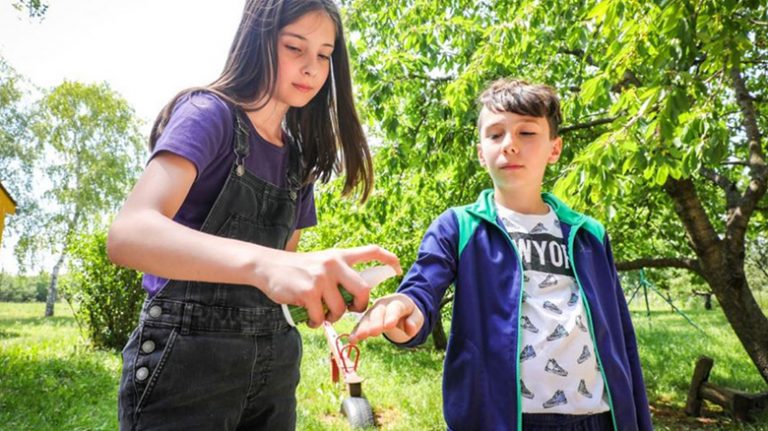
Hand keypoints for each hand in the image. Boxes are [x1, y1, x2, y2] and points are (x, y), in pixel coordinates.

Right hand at [259, 245, 401, 327]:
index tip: (398, 269)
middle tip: (350, 310)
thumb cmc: (296, 269)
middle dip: (360, 307)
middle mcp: (334, 264)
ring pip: (341, 309)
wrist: (267, 266)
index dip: (389, 259)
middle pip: (364, 290)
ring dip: (332, 318)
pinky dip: (316, 323)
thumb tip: (358, 295)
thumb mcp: (321, 262)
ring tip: (321, 314)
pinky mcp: (308, 292)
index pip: (371, 251)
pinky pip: (321, 317)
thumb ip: (339, 273)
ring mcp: (321, 277)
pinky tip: (310, 318)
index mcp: (339, 256)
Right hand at [349, 293, 422, 343]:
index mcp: (398, 302)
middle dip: (375, 322)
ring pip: (367, 318)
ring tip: (358, 337)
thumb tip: (410, 329)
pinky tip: (352, 340)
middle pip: (379, 313)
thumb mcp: (417, 316)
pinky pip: (360, 324)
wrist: (400, 305)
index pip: (395, 308)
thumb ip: (415, 321)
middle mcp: (383, 304)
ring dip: (363, 328)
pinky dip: (356, 332)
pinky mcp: (367, 318)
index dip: (392, 316)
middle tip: (373, 332)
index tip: (389, 325)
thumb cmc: (409, 313)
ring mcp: (374, 310)